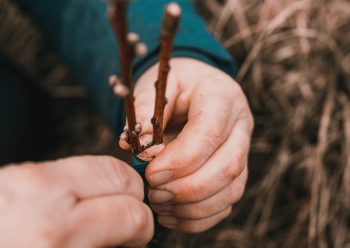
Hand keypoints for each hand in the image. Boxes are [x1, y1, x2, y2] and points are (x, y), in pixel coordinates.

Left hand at [0, 156, 153, 247]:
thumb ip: (100, 243)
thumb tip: (127, 236)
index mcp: (56, 234)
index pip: (131, 212)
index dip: (143, 226)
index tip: (138, 234)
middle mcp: (43, 196)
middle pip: (121, 174)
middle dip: (133, 197)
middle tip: (126, 219)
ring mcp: (27, 176)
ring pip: (99, 165)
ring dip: (110, 188)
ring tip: (101, 212)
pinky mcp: (19, 170)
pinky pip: (71, 169)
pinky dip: (84, 186)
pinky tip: (75, 206)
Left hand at [120, 58, 253, 232]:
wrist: (197, 87)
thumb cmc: (176, 85)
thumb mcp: (159, 86)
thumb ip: (145, 112)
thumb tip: (131, 146)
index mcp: (222, 97)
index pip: (210, 133)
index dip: (181, 159)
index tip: (151, 174)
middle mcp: (240, 125)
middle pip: (227, 166)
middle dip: (187, 188)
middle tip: (154, 193)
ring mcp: (243, 150)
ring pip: (231, 190)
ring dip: (193, 207)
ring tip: (159, 204)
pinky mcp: (237, 171)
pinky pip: (227, 203)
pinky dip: (199, 217)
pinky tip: (171, 214)